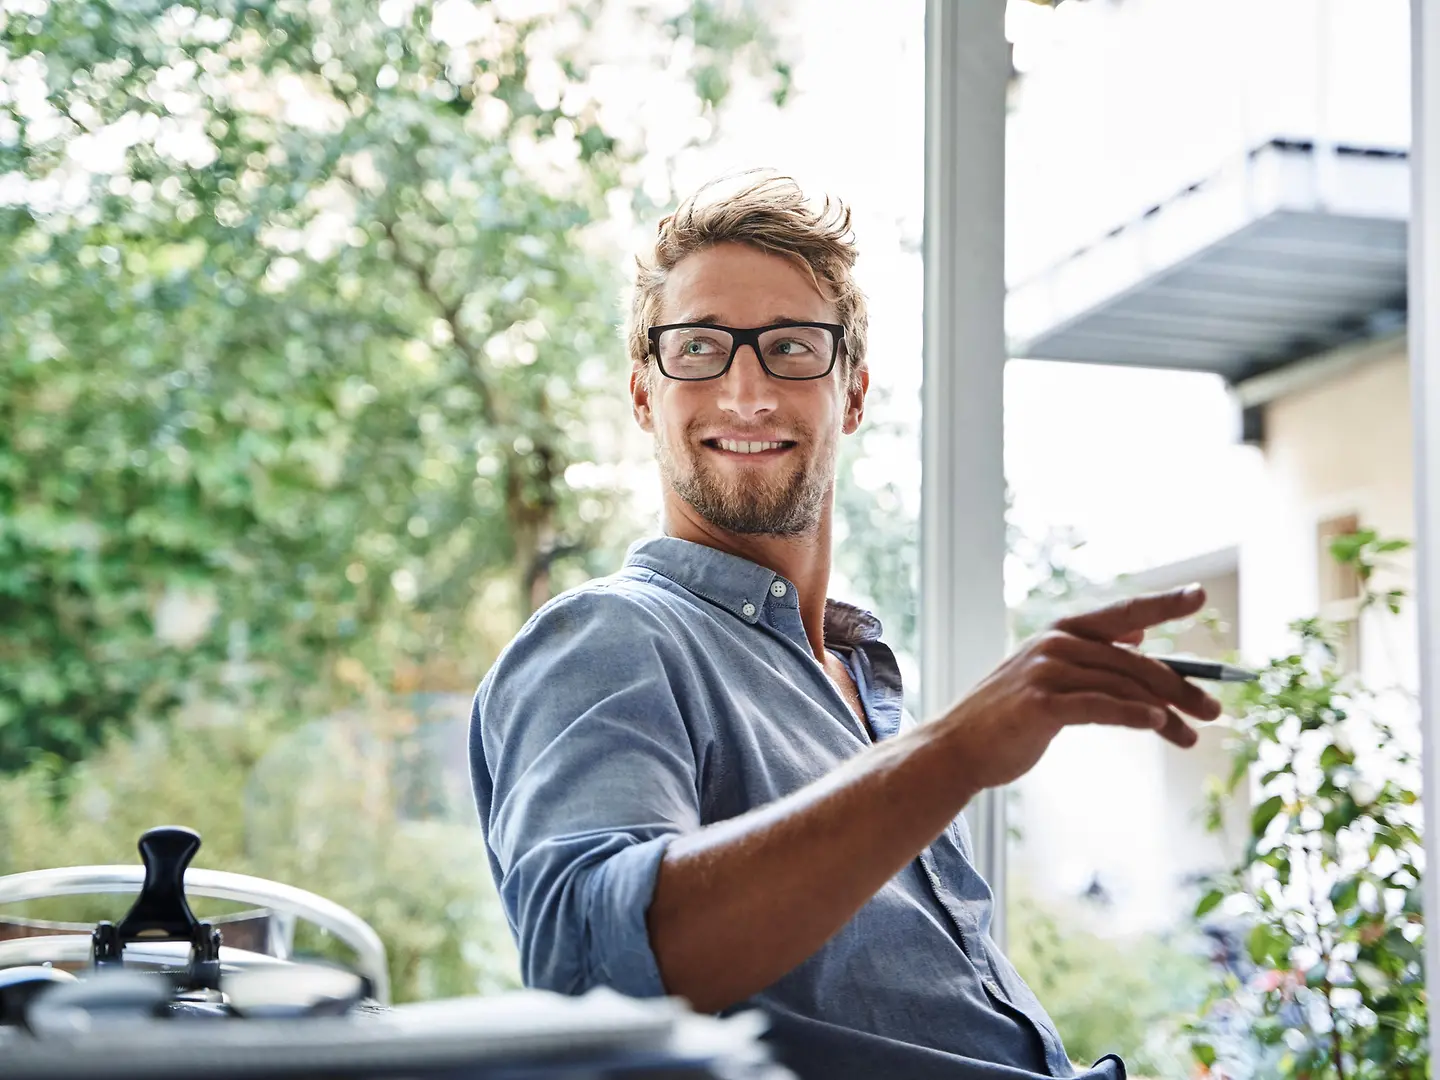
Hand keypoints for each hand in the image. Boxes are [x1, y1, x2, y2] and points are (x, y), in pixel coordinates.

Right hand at [938, 585, 1222, 794]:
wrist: (957, 748)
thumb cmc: (1009, 716)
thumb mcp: (1050, 674)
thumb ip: (1092, 655)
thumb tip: (1139, 635)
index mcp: (1061, 633)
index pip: (1122, 613)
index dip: (1163, 603)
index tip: (1199, 595)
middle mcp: (1055, 644)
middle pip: (1134, 661)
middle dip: (1179, 686)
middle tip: (1213, 711)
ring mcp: (1046, 672)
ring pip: (1123, 687)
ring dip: (1165, 713)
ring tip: (1192, 737)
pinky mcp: (1042, 704)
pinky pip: (1101, 707)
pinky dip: (1134, 715)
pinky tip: (1158, 725)